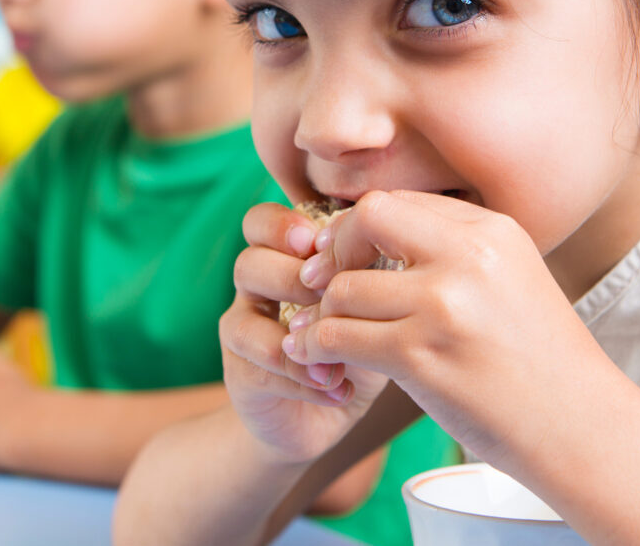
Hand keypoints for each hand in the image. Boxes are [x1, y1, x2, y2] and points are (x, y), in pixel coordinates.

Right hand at [219, 203, 388, 466]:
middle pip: (249, 262)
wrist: (323, 417)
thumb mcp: (370, 307)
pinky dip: (303, 377)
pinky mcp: (242, 373)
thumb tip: (397, 250)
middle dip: (292, 277)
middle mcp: (256, 289)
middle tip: (330, 298)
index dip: (283, 227)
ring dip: (295, 330)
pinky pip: (260, 365)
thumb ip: (371, 275)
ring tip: (338, 354)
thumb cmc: (356, 348)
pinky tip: (340, 389)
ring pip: (243, 318)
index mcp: (282, 260)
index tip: (319, 244)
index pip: (262, 222)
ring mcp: (244, 330)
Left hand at [284, 190, 612, 467]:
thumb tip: (375, 233)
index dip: (360, 228)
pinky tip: (317, 359)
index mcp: (492, 231)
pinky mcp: (421, 357)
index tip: (348, 258)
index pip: (399, 201)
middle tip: (323, 283)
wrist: (583, 430)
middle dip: (335, 249)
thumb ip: (454, 253)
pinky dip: (317, 348)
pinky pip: (339, 336)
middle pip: (366, 218)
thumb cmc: (542, 363)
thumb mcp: (511, 280)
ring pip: (342, 287)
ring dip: (322, 314)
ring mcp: (444, 305)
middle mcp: (468, 257)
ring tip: (319, 334)